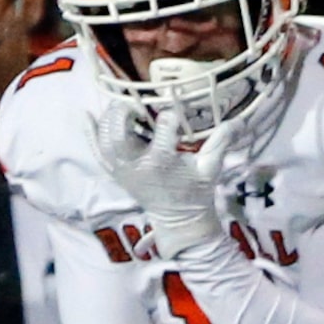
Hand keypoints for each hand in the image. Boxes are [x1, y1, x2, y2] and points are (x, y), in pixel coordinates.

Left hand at [91, 100, 228, 254]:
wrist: (180, 220)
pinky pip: (96, 150)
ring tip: (122, 108)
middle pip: (119, 130)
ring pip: (105, 137)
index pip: (164, 127)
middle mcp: (137, 164)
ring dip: (110, 118)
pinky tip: (86, 115)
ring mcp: (122, 169)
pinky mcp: (115, 172)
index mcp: (162, 161)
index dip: (171, 115)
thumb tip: (237, 121)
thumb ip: (220, 143)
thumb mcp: (210, 168)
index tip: (176, 113)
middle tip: (137, 104)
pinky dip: (90, 133)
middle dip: (125, 111)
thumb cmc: (196, 192)